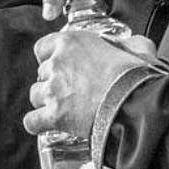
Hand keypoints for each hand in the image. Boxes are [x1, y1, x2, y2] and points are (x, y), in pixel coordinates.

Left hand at [23, 32, 157, 137]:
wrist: (136, 104)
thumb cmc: (136, 77)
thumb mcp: (137, 48)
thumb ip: (130, 43)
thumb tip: (135, 45)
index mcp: (71, 43)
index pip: (43, 47)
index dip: (50, 58)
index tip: (61, 65)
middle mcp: (57, 64)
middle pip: (41, 73)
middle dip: (53, 82)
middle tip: (71, 90)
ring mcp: (53, 90)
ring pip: (35, 96)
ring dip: (46, 102)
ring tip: (64, 108)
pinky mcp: (54, 116)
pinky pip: (32, 121)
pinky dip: (38, 124)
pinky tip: (46, 125)